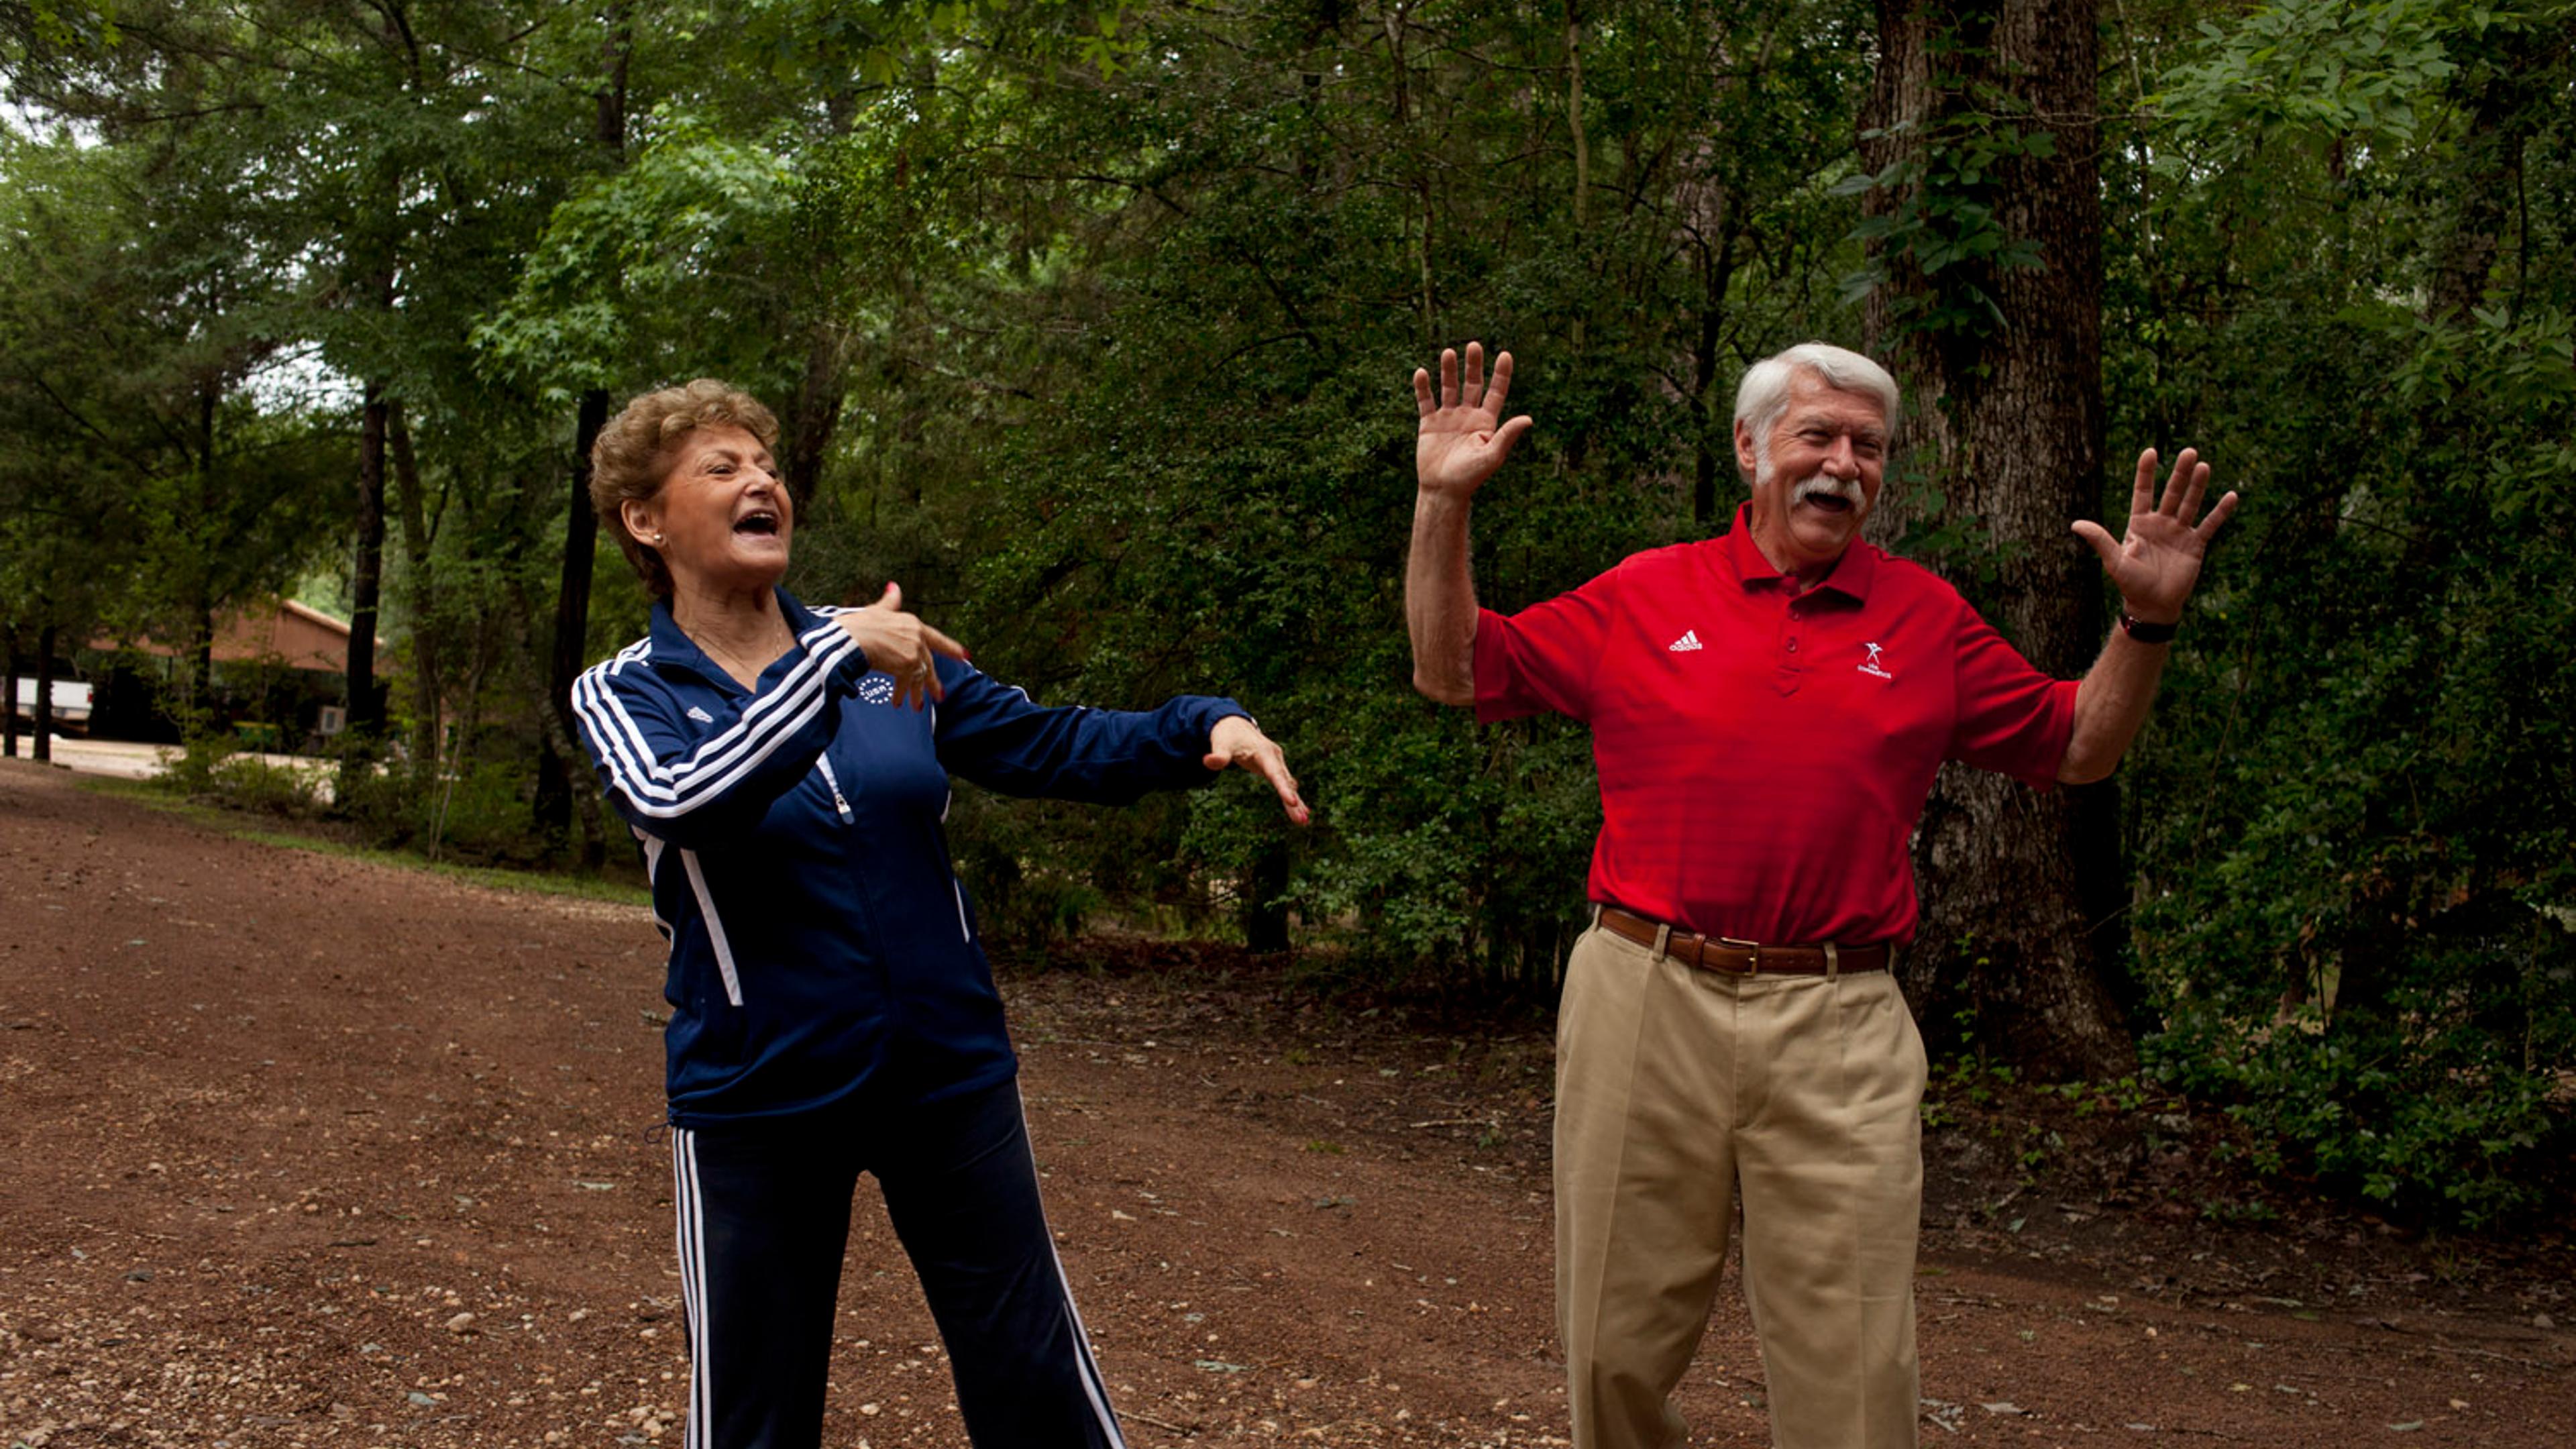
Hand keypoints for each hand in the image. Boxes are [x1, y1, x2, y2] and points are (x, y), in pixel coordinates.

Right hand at [834, 582, 967, 708]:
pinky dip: (902, 694)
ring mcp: (913, 651)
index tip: (964, 656)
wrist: (849, 639)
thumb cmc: (858, 625)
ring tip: (917, 706)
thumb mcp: (877, 610)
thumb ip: (889, 602)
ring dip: (917, 693)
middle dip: (933, 681)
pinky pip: (906, 684)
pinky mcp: (906, 665)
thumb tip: (894, 587)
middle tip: (940, 694)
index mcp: (912, 623)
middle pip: (928, 662)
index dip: (951, 648)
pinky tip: (898, 702)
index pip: (937, 638)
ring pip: (920, 676)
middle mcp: (916, 637)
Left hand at [1204, 715, 1309, 825]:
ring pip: (1288, 785)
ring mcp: (1277, 763)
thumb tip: (1207, 761)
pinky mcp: (1275, 769)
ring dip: (1297, 803)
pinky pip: (1285, 785)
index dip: (1283, 788)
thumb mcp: (1222, 744)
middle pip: (1286, 782)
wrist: (1236, 727)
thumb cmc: (1228, 736)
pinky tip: (1302, 811)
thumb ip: (1218, 755)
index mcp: (1264, 752)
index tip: (1293, 802)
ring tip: (1303, 821)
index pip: (1275, 773)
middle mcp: (1275, 758)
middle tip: (1303, 819)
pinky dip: (1292, 797)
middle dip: (1294, 801)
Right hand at [1414, 341, 1534, 500]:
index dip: (1501, 374)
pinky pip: (1426, 401)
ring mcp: (1448, 418)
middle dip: (1473, 365)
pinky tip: (1422, 373)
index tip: (1505, 355)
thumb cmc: (1470, 477)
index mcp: (1486, 422)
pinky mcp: (1429, 424)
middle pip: (1472, 384)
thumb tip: (1528, 419)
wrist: (1443, 491)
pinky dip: (1423, 388)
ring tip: (1448, 353)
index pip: (1496, 392)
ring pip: (1449, 388)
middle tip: (1474, 345)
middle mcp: (1468, 416)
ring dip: (1449, 371)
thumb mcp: (1492, 455)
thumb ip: (1507, 435)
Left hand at [2073, 447, 2240, 625]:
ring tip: (2203, 466)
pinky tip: (2232, 496)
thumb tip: (2075, 524)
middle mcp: (2160, 524)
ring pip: (2190, 504)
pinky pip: (2210, 525)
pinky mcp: (2196, 545)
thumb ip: (2100, 541)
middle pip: (2171, 493)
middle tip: (2189, 452)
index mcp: (2139, 524)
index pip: (2143, 492)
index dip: (2146, 473)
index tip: (2150, 452)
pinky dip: (2220, 512)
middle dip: (2180, 473)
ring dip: (2198, 486)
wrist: (2153, 606)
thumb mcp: (2114, 562)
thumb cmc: (2130, 585)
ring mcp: (2179, 532)